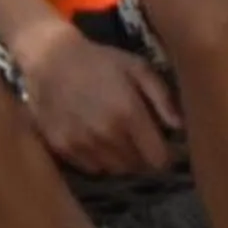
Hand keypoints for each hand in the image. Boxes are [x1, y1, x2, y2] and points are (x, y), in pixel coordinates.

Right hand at [16, 16, 179, 175]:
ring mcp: (82, 143)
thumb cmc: (99, 60)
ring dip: (120, 159)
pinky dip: (97, 159)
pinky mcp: (62, 148)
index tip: (160, 145)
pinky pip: (90, 167)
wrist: (49, 57)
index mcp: (129, 113)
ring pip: (114, 170)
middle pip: (136, 166)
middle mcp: (106, 134)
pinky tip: (94, 139)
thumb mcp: (137, 67)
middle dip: (141, 155)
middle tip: (136, 138)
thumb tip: (178, 128)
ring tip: (115, 139)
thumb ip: (162, 98)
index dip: (163, 154)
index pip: (158, 159)